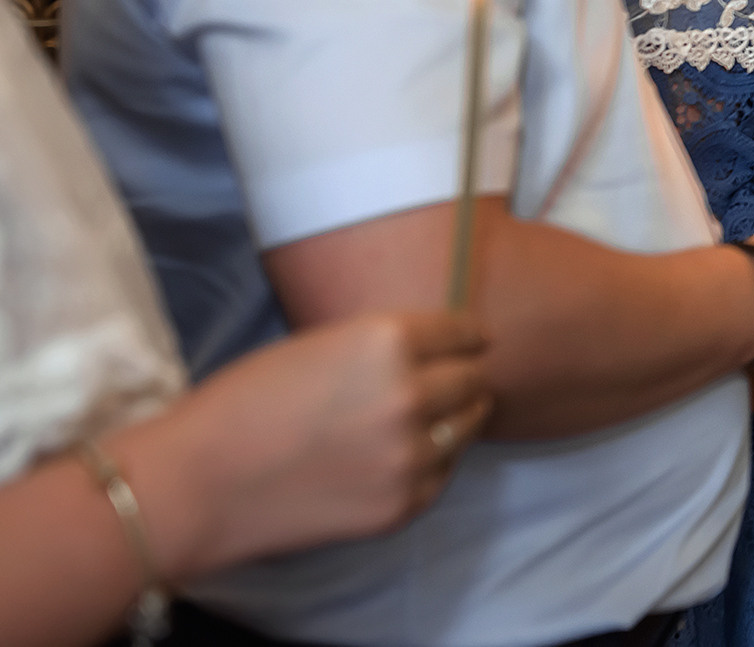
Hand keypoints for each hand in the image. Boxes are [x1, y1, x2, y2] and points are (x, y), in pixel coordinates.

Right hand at [143, 311, 492, 576]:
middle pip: (474, 380)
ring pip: (467, 429)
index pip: (465, 333)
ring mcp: (409, 456)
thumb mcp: (320, 345)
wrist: (195, 484)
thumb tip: (431, 349)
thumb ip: (382, 347)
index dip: (468, 337)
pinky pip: (441, 475)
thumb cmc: (242, 403)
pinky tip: (404, 458)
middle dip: (465, 378)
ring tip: (434, 419)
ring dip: (456, 421)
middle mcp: (410, 395)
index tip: (472, 341)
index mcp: (388, 342)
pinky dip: (432, 465)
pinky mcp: (401, 505)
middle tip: (452, 382)